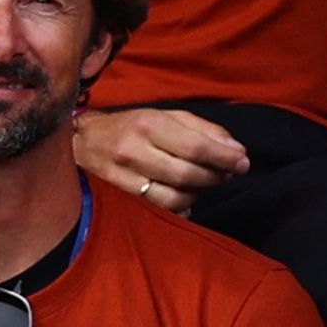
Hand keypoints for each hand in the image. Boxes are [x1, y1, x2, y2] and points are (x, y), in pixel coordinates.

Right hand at [72, 108, 248, 213]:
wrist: (83, 143)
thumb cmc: (132, 127)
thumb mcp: (166, 117)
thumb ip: (203, 130)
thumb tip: (236, 151)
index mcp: (149, 123)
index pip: (196, 145)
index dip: (224, 158)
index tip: (242, 163)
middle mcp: (134, 150)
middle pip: (188, 174)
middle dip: (215, 177)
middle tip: (227, 174)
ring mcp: (125, 177)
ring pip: (176, 196)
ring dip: (200, 193)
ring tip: (206, 184)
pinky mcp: (121, 197)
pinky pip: (161, 210)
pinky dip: (182, 207)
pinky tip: (187, 198)